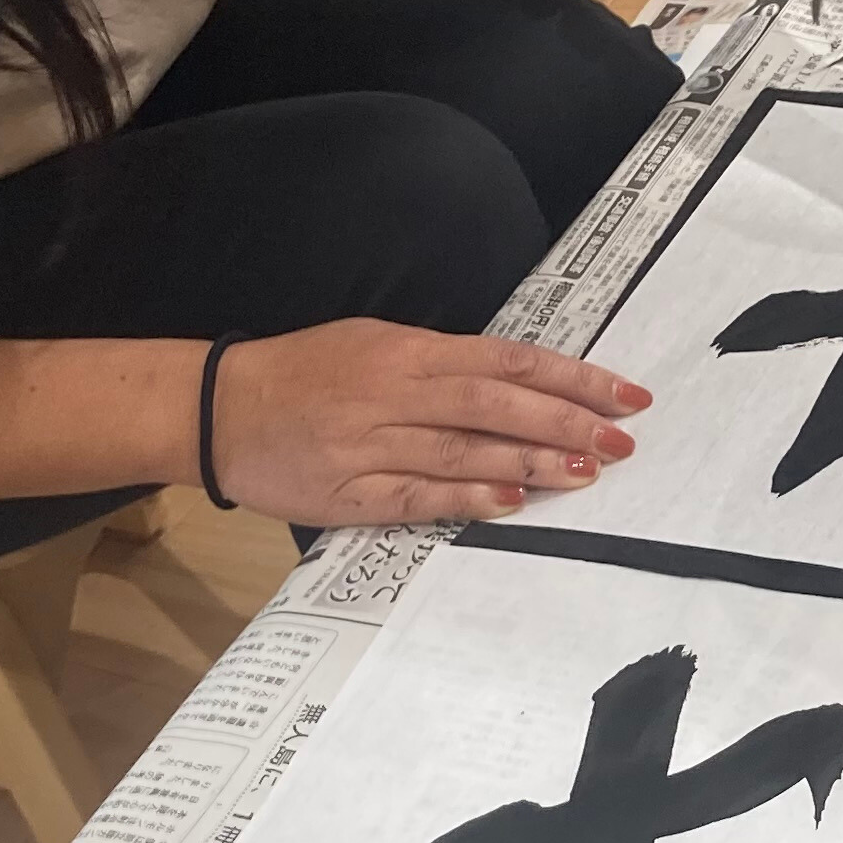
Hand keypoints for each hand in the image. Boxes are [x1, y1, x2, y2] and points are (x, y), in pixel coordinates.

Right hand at [209, 321, 646, 527]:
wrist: (218, 408)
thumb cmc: (303, 373)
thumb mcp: (373, 343)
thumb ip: (441, 363)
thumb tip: (517, 383)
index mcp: (407, 351)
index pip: (507, 361)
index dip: (572, 377)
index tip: (625, 393)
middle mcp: (396, 392)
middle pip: (496, 403)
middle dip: (566, 421)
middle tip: (622, 439)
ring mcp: (373, 444)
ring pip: (465, 449)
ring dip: (532, 459)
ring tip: (587, 471)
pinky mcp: (350, 492)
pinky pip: (418, 494)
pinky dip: (468, 495)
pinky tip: (512, 499)